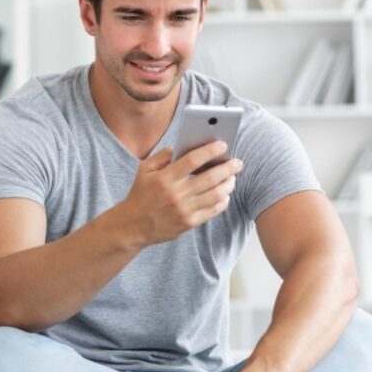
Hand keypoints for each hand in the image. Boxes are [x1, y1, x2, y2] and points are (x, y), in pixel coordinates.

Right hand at [119, 142, 242, 245]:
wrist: (133, 225)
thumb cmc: (140, 194)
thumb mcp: (144, 170)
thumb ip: (162, 156)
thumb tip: (182, 147)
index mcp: (165, 178)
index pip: (192, 160)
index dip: (210, 151)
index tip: (222, 145)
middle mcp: (176, 194)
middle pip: (210, 178)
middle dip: (228, 168)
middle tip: (237, 163)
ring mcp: (184, 210)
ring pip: (216, 195)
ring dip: (228, 184)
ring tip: (232, 178)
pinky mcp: (189, 223)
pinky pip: (213, 210)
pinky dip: (222, 201)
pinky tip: (225, 194)